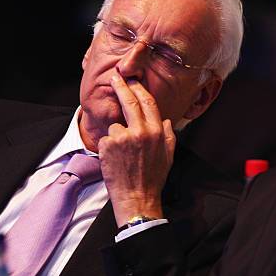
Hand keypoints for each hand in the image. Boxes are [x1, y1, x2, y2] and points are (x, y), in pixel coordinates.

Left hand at [98, 73, 175, 225]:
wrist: (137, 198)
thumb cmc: (153, 178)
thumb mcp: (168, 155)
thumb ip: (168, 135)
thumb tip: (165, 120)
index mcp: (158, 132)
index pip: (148, 102)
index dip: (139, 88)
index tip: (132, 79)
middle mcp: (141, 131)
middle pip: (129, 101)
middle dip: (121, 86)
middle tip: (115, 78)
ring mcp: (123, 138)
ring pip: (116, 126)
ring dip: (117, 136)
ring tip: (123, 155)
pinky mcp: (108, 145)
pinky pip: (107, 139)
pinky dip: (109, 147)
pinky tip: (116, 160)